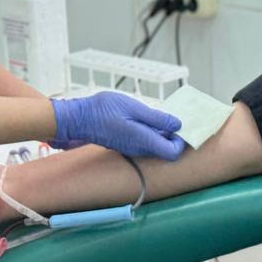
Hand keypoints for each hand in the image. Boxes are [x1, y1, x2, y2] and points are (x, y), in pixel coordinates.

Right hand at [50, 91, 186, 159]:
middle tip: (175, 116)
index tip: (182, 126)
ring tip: (162, 114)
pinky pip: (146, 141)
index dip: (182, 141)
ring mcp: (133, 147)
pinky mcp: (127, 144)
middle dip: (175, 135)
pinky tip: (148, 117)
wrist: (79, 118)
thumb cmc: (103, 110)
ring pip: (156, 144)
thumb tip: (178, 125)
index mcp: (144, 140)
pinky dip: (152, 131)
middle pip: (166, 149)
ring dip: (163, 132)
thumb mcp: (134, 108)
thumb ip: (157, 118)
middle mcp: (140, 148)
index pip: (172, 153)